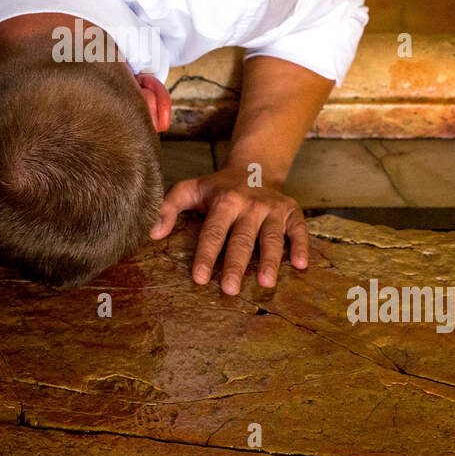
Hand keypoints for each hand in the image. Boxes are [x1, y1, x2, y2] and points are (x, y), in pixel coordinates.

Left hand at [150, 167, 309, 293]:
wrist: (255, 167)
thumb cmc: (218, 187)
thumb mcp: (191, 189)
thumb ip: (169, 207)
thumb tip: (152, 233)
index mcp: (224, 201)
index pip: (213, 231)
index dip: (206, 254)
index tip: (200, 277)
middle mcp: (250, 205)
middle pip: (242, 239)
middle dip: (236, 264)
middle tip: (230, 289)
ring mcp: (273, 209)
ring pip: (272, 238)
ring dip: (270, 260)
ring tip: (265, 282)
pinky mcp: (292, 212)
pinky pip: (299, 230)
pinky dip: (302, 246)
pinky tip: (301, 265)